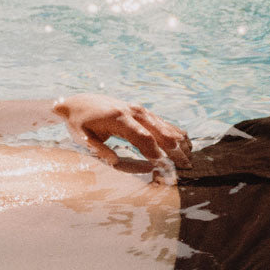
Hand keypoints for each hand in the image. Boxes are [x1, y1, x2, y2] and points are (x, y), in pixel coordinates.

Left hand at [54, 94, 191, 178]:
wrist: (79, 102)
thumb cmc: (79, 123)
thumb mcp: (82, 137)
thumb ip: (99, 149)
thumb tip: (115, 162)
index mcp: (119, 118)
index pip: (143, 137)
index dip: (156, 153)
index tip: (166, 167)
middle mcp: (133, 112)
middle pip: (158, 132)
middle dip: (174, 150)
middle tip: (186, 166)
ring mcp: (139, 110)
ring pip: (163, 126)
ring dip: (178, 142)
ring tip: (190, 157)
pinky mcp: (141, 111)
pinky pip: (161, 121)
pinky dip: (174, 132)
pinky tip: (185, 141)